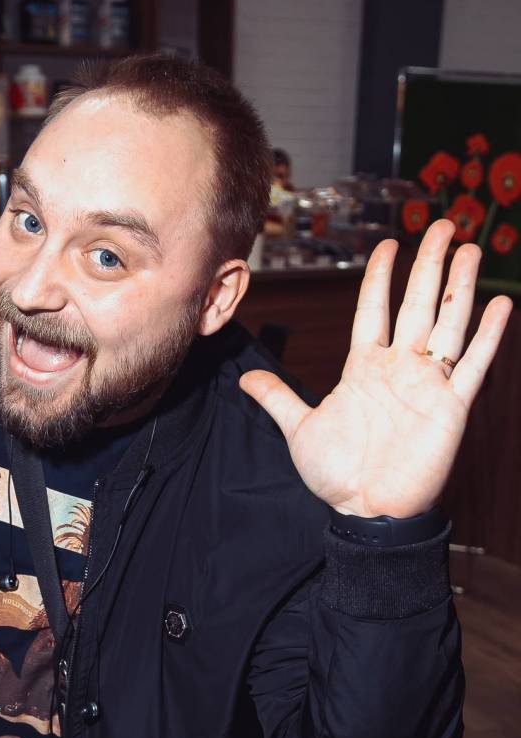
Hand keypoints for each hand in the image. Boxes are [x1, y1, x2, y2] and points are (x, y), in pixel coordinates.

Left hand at [239, 220, 512, 516]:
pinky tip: (500, 304)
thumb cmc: (336, 474)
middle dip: (429, 264)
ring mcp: (427, 384)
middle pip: (416, 303)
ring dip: (459, 286)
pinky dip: (488, 336)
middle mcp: (398, 368)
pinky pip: (473, 365)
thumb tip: (244, 379)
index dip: (381, 276)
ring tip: (468, 249)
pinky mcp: (451, 407)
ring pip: (448, 323)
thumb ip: (278, 398)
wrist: (366, 511)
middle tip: (442, 225)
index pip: (374, 309)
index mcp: (363, 367)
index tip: (389, 244)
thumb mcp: (299, 429)